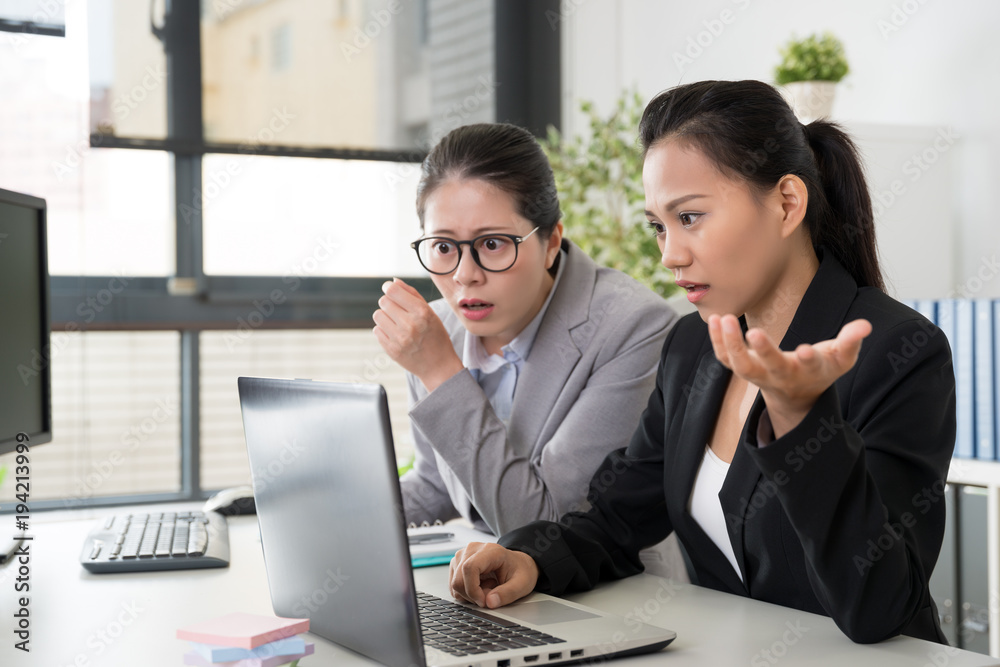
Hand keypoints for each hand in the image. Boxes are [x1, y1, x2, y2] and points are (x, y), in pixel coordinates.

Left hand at [372, 278, 463, 391]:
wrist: (438, 366)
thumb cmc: (436, 336)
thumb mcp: (430, 312)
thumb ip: (412, 294)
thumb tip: (393, 281)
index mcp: (422, 312)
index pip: (392, 291)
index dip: (389, 287)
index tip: (390, 289)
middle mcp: (410, 325)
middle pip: (383, 302)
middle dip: (389, 303)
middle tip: (398, 310)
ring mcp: (399, 339)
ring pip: (377, 315)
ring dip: (385, 316)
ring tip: (397, 323)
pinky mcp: (391, 350)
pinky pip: (377, 330)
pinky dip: (384, 330)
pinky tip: (396, 335)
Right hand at [449, 542, 538, 607]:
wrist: (518, 564)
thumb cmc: (520, 570)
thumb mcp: (522, 584)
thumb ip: (507, 594)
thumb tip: (490, 603)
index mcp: (490, 551)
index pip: (469, 568)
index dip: (473, 589)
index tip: (483, 601)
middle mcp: (472, 550)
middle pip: (459, 579)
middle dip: (473, 595)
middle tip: (490, 596)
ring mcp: (462, 556)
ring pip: (455, 584)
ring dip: (470, 594)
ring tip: (487, 588)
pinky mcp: (457, 564)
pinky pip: (454, 585)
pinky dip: (466, 592)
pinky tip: (479, 587)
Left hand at [708, 314, 871, 436]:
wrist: (797, 394)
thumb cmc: (821, 369)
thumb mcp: (841, 358)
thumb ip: (851, 342)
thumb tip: (865, 325)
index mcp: (807, 372)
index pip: (809, 366)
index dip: (809, 359)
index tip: (806, 349)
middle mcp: (781, 376)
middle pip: (769, 368)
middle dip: (763, 352)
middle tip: (753, 332)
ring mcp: (759, 375)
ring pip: (740, 366)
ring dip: (730, 344)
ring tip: (724, 319)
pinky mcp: (743, 369)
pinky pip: (725, 359)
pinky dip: (718, 343)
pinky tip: (714, 320)